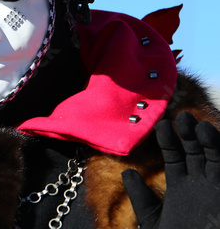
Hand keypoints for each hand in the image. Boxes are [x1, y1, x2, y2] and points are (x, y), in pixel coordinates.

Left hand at [122, 112, 219, 227]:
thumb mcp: (151, 219)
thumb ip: (140, 196)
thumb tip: (127, 172)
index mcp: (180, 183)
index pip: (173, 152)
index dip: (168, 137)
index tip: (161, 124)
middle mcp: (200, 182)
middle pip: (196, 149)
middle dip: (190, 132)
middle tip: (183, 117)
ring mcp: (216, 188)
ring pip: (215, 157)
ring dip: (211, 142)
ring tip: (203, 128)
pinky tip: (219, 146)